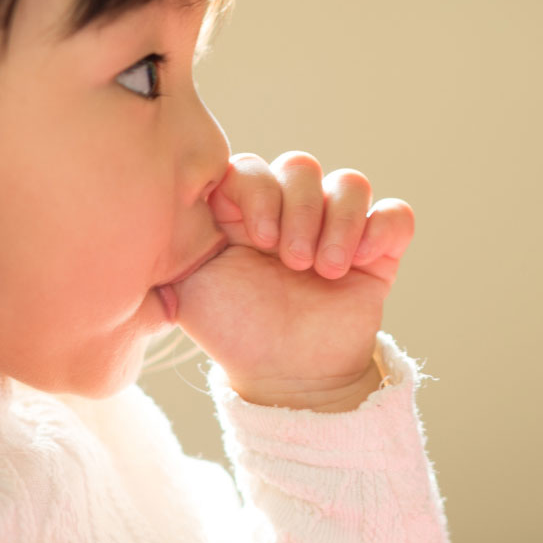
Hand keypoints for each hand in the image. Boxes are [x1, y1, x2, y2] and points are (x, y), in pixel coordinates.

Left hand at [172, 151, 414, 411]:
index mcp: (244, 209)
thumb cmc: (234, 332)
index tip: (256, 238)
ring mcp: (336, 227)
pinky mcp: (377, 250)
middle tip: (293, 261)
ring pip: (350, 183)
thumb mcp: (187, 290)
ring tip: (325, 272)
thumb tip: (148, 214)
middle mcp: (290, 210)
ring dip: (338, 223)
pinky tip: (362, 261)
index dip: (258, 191)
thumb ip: (169, 247)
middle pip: (301, 166)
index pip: (251, 166)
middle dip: (298, 211)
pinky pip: (394, 215)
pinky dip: (382, 230)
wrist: (286, 376)